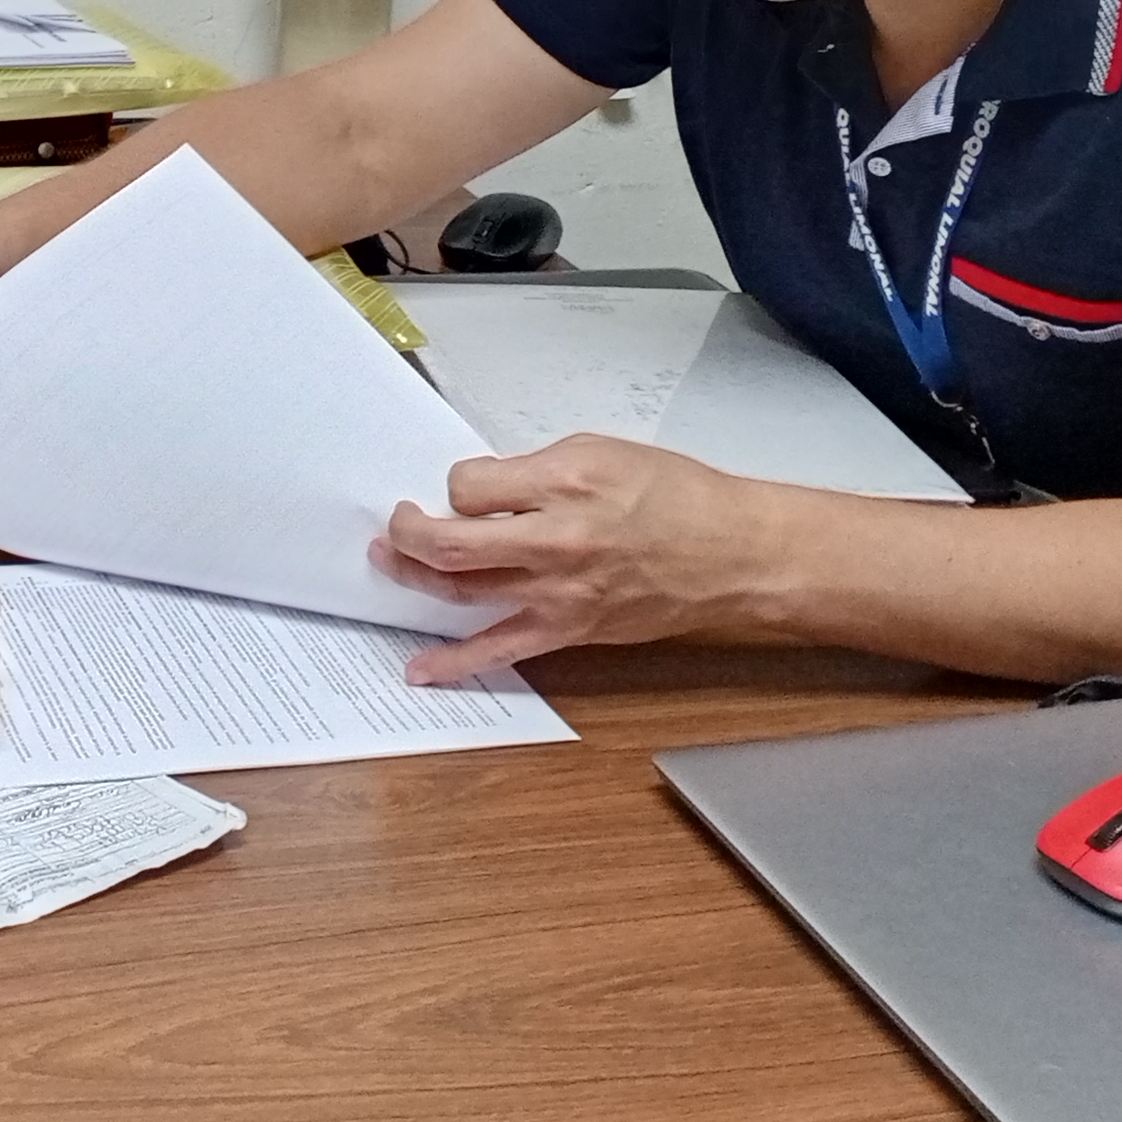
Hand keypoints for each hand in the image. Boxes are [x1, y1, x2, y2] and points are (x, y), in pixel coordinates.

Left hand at [371, 436, 766, 683]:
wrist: (731, 553)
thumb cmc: (677, 497)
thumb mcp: (603, 452)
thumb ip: (539, 470)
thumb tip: (490, 488)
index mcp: (564, 483)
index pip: (470, 486)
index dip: (457, 485)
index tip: (466, 488)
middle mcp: (555, 540)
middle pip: (450, 542)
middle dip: (408, 531)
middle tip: (396, 523)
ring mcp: (558, 592)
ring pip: (461, 591)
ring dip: (414, 577)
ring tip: (389, 562)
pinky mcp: (567, 629)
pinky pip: (499, 650)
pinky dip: (453, 663)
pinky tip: (418, 669)